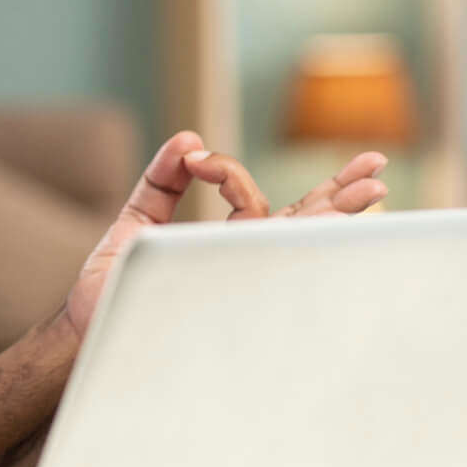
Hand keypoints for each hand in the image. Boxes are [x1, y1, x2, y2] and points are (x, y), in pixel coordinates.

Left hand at [61, 132, 388, 337]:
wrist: (89, 328)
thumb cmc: (112, 287)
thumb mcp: (135, 222)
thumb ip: (161, 181)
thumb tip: (189, 137)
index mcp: (222, 245)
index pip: (250, 200)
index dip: (226, 168)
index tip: (192, 157)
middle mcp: (241, 261)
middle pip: (300, 221)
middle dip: (338, 192)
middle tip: (378, 164)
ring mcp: (240, 274)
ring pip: (297, 236)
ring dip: (336, 210)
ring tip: (375, 188)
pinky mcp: (229, 285)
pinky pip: (270, 250)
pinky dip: (304, 232)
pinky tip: (340, 217)